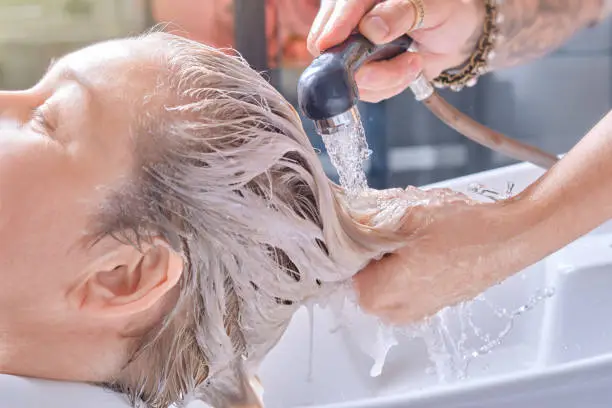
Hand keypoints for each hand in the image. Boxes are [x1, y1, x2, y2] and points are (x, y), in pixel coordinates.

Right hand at [307, 0, 485, 101]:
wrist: (453, 37)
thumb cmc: (445, 13)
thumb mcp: (433, 7)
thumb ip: (402, 12)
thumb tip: (371, 28)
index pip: (338, 9)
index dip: (334, 27)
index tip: (332, 43)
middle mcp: (352, 21)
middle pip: (332, 49)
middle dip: (369, 67)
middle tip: (409, 62)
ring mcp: (352, 48)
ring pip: (349, 76)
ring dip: (385, 80)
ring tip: (413, 63)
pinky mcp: (359, 70)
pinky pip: (363, 90)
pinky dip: (387, 87)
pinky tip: (405, 70)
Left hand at [353, 191, 530, 324]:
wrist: (512, 236)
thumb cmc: (466, 227)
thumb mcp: (408, 213)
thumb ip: (366, 218)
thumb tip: (340, 215)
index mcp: (385, 293)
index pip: (342, 274)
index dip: (347, 247)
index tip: (355, 227)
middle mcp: (401, 310)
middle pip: (361, 282)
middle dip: (366, 255)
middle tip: (382, 229)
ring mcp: (421, 309)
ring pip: (383, 286)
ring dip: (386, 261)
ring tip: (405, 236)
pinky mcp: (437, 301)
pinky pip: (406, 288)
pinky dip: (405, 268)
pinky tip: (421, 245)